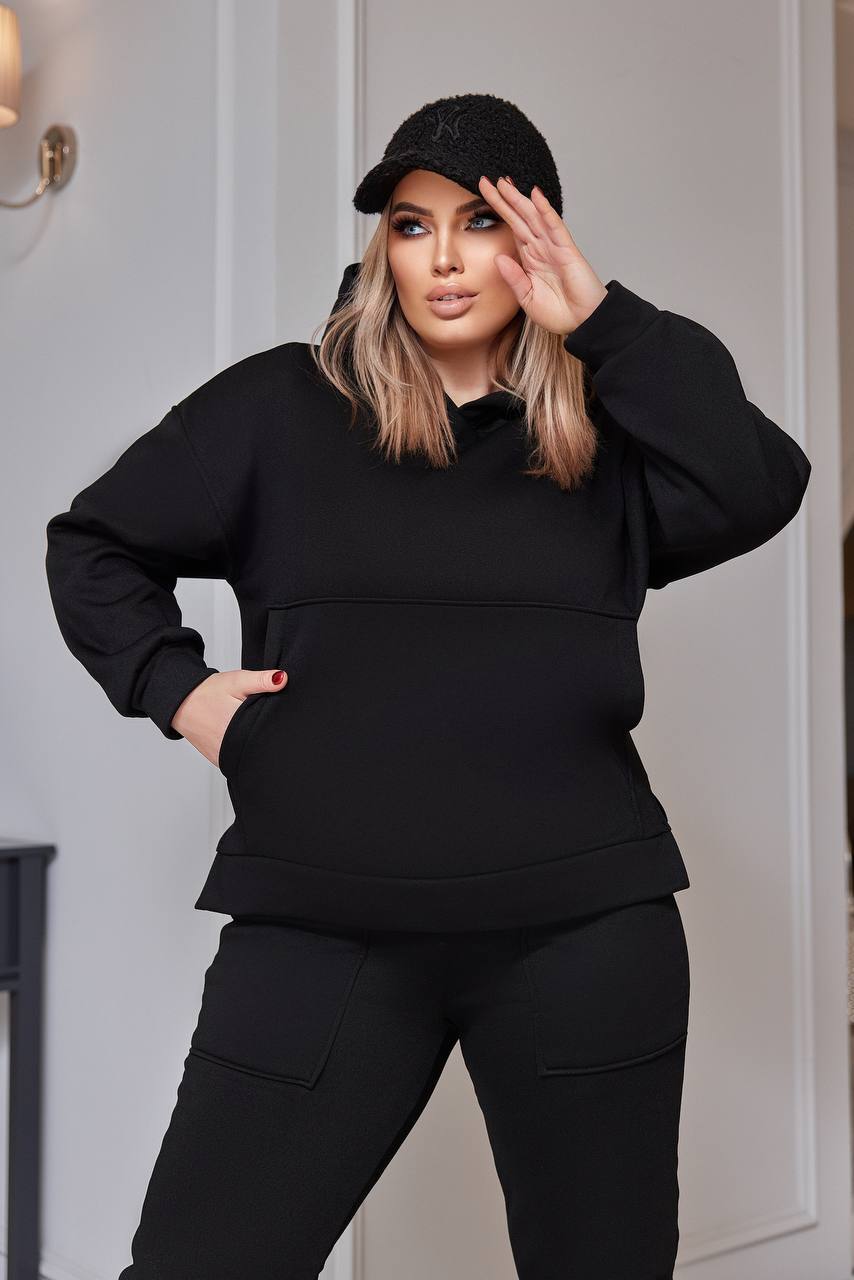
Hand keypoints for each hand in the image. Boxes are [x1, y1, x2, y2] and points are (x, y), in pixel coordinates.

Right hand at [171, 668, 287, 766]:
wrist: (182, 703)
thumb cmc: (208, 692)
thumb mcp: (237, 681)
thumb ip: (261, 681)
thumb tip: (283, 679)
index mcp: (236, 726)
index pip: (268, 732)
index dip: (277, 725)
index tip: (279, 718)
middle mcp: (229, 746)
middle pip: (260, 746)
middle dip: (267, 736)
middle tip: (264, 720)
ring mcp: (224, 756)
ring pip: (250, 756)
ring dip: (256, 745)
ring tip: (254, 729)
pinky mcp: (220, 762)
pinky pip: (239, 760)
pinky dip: (245, 752)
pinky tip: (246, 739)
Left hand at [478, 175, 607, 335]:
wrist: (583, 324)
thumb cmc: (560, 313)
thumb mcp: (528, 299)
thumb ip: (514, 278)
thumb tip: (498, 258)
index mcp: (531, 259)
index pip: (512, 229)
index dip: (499, 213)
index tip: (484, 196)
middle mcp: (541, 249)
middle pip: (520, 218)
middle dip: (504, 199)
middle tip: (487, 181)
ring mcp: (554, 247)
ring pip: (534, 217)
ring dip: (519, 199)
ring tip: (504, 183)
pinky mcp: (567, 251)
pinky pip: (554, 226)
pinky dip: (545, 210)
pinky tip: (535, 195)